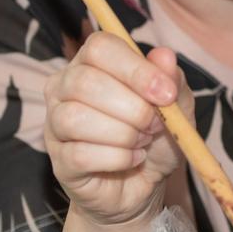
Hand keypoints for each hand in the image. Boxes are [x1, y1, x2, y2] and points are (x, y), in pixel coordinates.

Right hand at [43, 33, 194, 229]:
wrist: (145, 184)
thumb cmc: (156, 136)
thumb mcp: (176, 106)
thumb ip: (172, 79)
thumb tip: (164, 56)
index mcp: (93, 62)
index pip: (99, 47)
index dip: (135, 69)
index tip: (166, 94)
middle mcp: (64, 87)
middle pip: (85, 81)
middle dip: (132, 107)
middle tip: (155, 124)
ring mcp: (56, 123)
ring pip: (76, 118)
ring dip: (123, 134)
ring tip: (142, 141)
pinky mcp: (59, 160)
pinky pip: (80, 154)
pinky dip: (118, 158)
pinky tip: (132, 159)